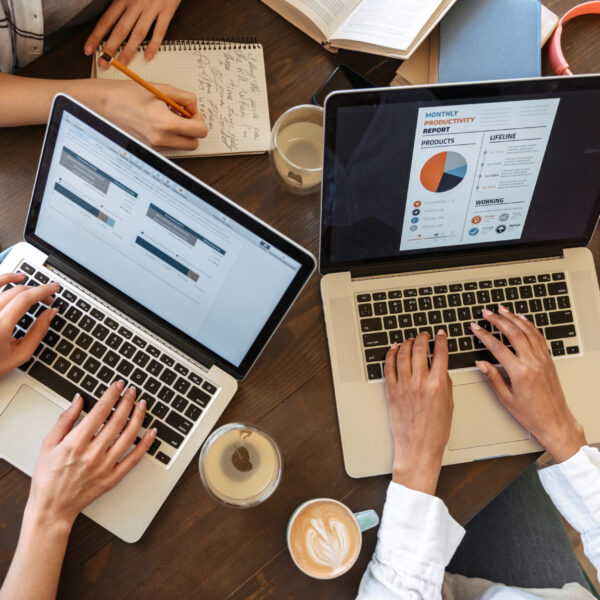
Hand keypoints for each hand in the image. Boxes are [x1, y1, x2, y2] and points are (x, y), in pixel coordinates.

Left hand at [0, 274, 58, 377]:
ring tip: (28, 279)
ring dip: (16, 280)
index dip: (42, 291)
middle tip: (48, 296)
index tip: (54, 289)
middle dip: (36, 290)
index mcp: (0, 327)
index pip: (24, 299)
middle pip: (15, 292)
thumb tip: (50, 314)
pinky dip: (1, 280)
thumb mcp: (20, 355)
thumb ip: (37, 333)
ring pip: (0, 285)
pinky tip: (9, 278)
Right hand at [26, 381, 155, 529]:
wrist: (52, 509)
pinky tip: (152, 432)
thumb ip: (65, 420)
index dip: (111, 395)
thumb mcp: (48, 444)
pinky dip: (146, 444)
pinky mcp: (113, 478)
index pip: (100, 412)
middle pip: (117, 421)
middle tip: (132, 391)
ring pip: (129, 436)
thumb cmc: (47, 477)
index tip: (118, 385)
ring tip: (142, 404)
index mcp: (75, 443)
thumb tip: (78, 400)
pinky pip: (134, 458)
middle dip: (127, 401)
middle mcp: (92, 454)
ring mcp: (105, 466)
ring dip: (138, 417)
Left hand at [84, 0, 181, 66]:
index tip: (88, 50)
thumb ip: (117, 1)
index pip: (106, 21)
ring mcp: (151, 9)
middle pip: (120, 30)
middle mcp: (135, 4)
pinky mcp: (166, 11)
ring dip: (129, 50)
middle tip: (103, 63)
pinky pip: (159, 31)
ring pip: (138, 33)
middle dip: (110, 49)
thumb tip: (106, 18)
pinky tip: (148, 57)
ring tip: (122, 64)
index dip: (96, 37)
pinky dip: (154, 45)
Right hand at [97, 79, 207, 148]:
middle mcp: (161, 139)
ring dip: (180, 133)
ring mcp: (154, 146)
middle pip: (194, 144)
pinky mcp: (148, 148)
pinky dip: (168, 136)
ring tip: (166, 116)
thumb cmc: (126, 94)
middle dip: (192, 129)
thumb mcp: (160, 89)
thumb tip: (194, 107)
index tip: (191, 112)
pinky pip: (167, 146)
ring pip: (181, 146)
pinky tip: (157, 122)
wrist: (101, 104)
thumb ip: (184, 99)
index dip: (199, 120)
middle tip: (182, 116)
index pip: (200, 131)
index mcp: (166, 124)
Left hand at [384, 331, 453, 494]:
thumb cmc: (435, 432)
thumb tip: (440, 367)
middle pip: (419, 350)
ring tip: (410, 340)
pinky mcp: (391, 391)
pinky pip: (388, 367)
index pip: (440, 354)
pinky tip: (393, 349)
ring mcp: (403, 386)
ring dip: (406, 343)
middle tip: (424, 334)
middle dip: (422, 338)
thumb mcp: (449, 405)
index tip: (441, 334)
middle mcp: (419, 383)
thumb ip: (445, 383)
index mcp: (437, 385)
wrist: (417, 448)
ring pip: (402, 355)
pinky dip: (390, 355)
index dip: (441, 340)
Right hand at [471, 306, 585, 462]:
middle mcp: (533, 363)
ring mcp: (543, 360)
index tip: (476, 328)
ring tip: (502, 310)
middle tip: (487, 313)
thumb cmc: (531, 414)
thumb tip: (481, 363)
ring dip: (513, 318)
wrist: (555, 422)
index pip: (497, 347)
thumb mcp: (506, 398)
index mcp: (520, 373)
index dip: (484, 335)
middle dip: (498, 320)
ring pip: (527, 331)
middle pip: (513, 333)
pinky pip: (539, 337)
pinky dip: (529, 326)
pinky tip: (522, 320)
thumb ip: (493, 378)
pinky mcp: (549, 360)